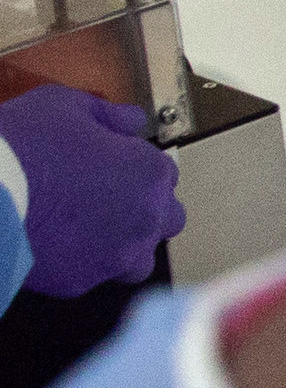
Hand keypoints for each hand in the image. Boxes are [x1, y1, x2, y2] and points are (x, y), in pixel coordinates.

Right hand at [0, 85, 182, 297]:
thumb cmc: (18, 149)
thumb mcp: (61, 105)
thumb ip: (106, 113)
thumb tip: (130, 120)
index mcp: (148, 174)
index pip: (164, 174)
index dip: (135, 167)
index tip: (112, 166)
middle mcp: (144, 219)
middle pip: (164, 218)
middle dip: (143, 208)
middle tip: (105, 198)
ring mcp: (115, 255)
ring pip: (138, 259)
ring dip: (123, 246)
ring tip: (88, 231)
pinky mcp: (79, 281)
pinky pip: (91, 275)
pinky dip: (80, 264)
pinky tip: (55, 245)